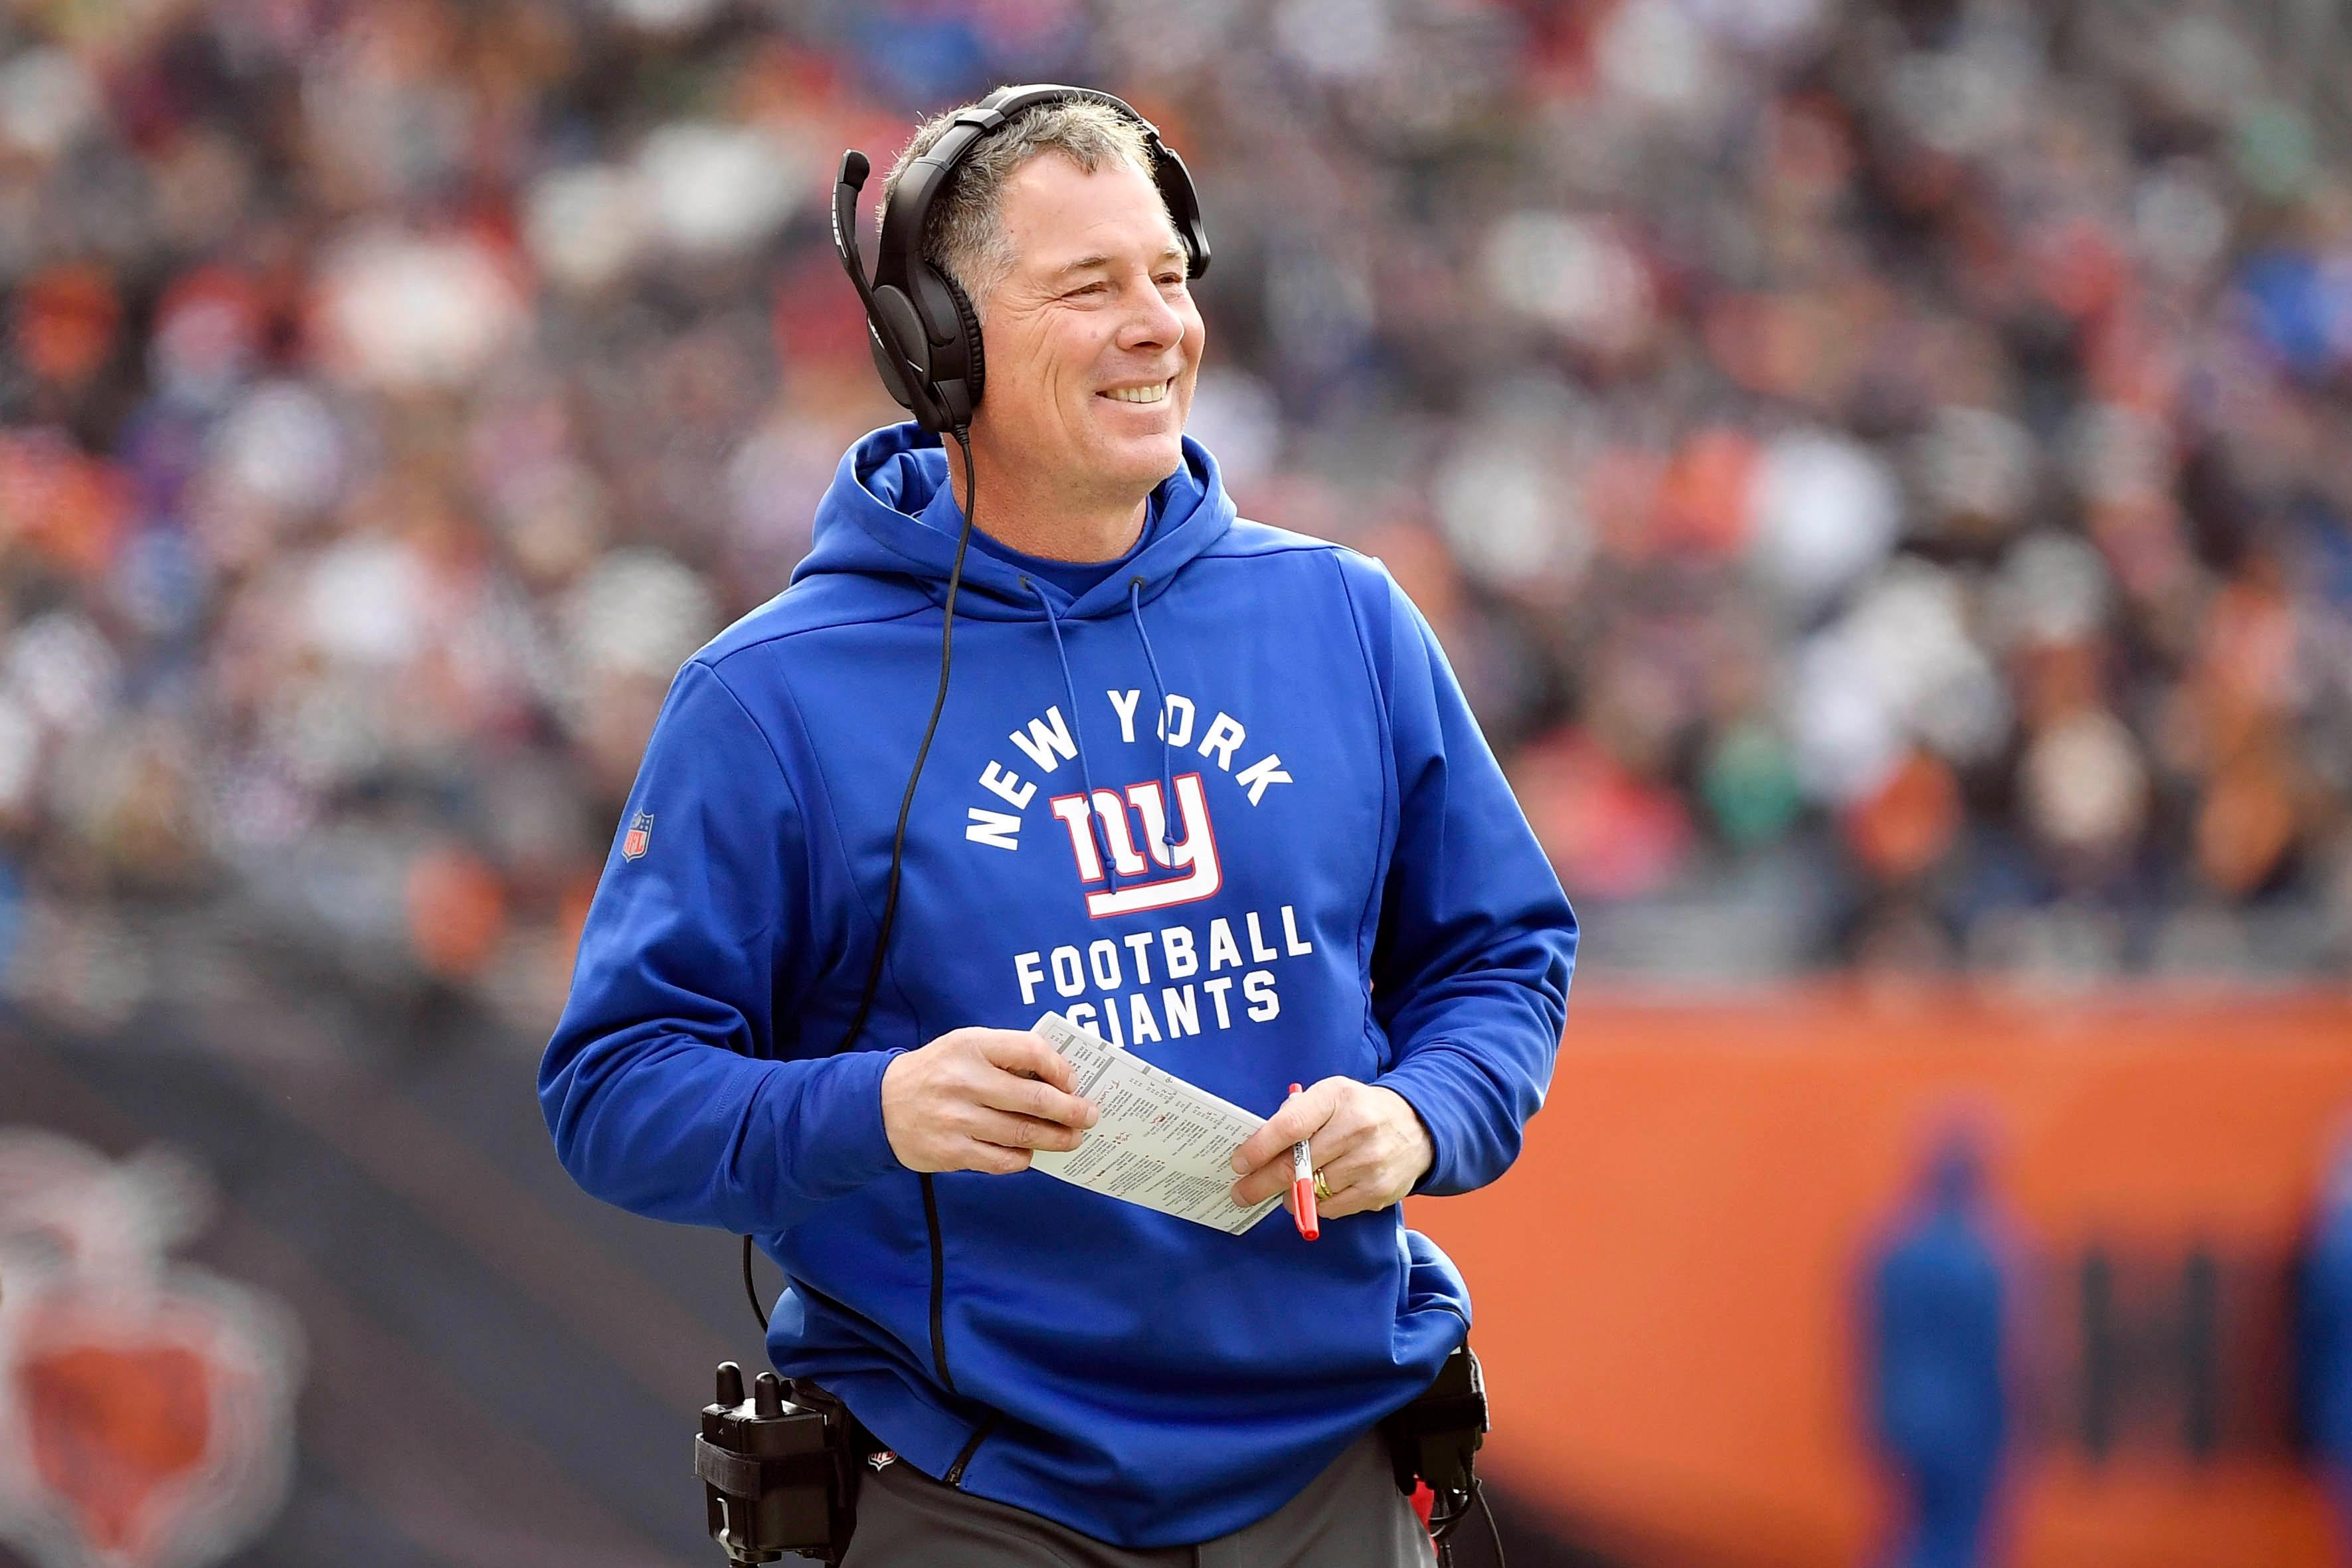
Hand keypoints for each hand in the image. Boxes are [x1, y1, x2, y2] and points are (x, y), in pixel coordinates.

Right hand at [882, 1028, 1098, 1175]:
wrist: (880, 1104)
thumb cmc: (938, 1072)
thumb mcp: (966, 1047)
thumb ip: (1007, 1055)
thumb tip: (1061, 1078)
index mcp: (971, 1046)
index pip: (1031, 1050)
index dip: (1060, 1067)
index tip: (1073, 1081)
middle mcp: (964, 1081)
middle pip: (1034, 1098)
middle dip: (1071, 1111)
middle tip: (1090, 1116)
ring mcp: (956, 1119)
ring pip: (1022, 1134)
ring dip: (1055, 1139)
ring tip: (1071, 1139)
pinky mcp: (950, 1151)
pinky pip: (1001, 1160)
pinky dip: (1023, 1158)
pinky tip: (1030, 1152)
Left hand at [1228, 1079, 1432, 1219]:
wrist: (1418, 1128)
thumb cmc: (1360, 1111)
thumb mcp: (1330, 1096)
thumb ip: (1296, 1114)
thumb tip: (1259, 1146)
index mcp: (1337, 1098)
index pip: (1290, 1127)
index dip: (1259, 1148)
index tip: (1238, 1163)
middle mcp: (1356, 1129)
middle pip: (1295, 1166)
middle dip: (1260, 1183)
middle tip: (1241, 1193)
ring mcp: (1369, 1162)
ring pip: (1310, 1191)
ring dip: (1290, 1195)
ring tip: (1287, 1186)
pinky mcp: (1378, 1191)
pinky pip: (1331, 1208)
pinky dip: (1317, 1204)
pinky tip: (1319, 1190)